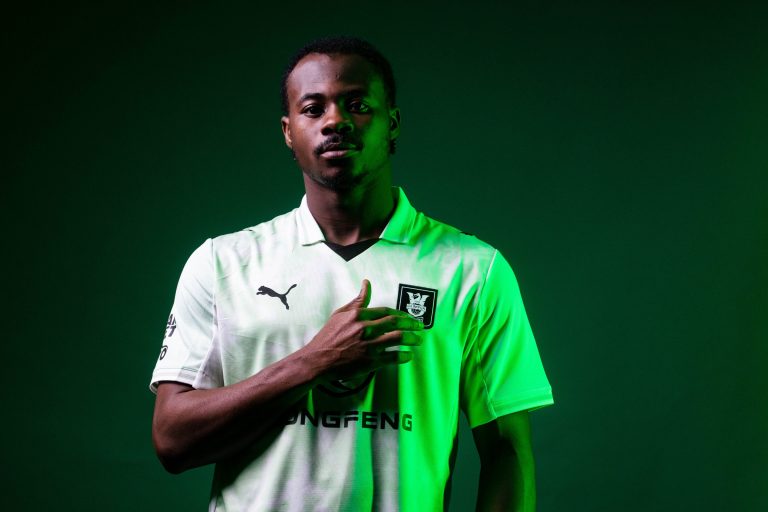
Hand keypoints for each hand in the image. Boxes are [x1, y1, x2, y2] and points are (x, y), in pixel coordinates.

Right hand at [303, 279, 423, 380]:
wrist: (317, 360)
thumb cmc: (328, 336)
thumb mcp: (340, 314)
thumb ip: (357, 300)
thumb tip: (367, 283)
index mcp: (358, 315)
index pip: (386, 311)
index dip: (400, 313)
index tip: (408, 317)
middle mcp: (365, 329)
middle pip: (396, 323)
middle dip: (411, 324)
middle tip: (420, 326)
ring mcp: (369, 345)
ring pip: (398, 339)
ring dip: (412, 339)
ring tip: (418, 340)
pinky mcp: (370, 361)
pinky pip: (392, 357)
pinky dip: (403, 356)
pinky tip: (408, 356)